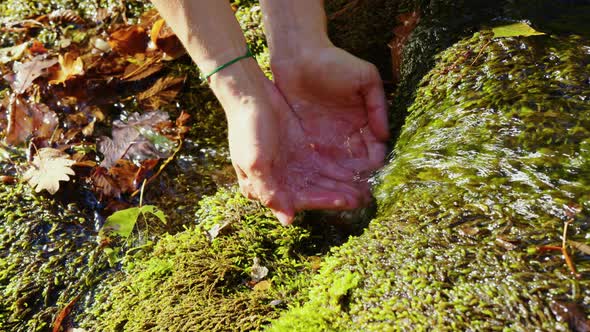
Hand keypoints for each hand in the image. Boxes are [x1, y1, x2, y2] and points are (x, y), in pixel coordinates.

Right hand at [211, 57, 385, 224]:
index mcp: (264, 188)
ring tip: (364, 188)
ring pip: (320, 180)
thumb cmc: (248, 129)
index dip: (323, 201)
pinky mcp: (301, 151)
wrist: (251, 95)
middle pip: (313, 193)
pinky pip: (322, 165)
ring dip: (340, 185)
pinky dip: (337, 170)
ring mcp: (291, 166)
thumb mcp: (256, 162)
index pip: (299, 201)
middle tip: (364, 198)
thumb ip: (270, 192)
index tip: (346, 200)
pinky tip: (354, 173)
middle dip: (337, 195)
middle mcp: (280, 181)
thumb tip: (288, 221)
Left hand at [270, 46, 388, 200]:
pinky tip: (324, 186)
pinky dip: (321, 174)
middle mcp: (346, 133)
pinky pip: (316, 160)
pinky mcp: (306, 139)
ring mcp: (326, 137)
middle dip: (360, 179)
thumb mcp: (365, 78)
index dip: (377, 163)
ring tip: (346, 198)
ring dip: (342, 182)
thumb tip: (386, 136)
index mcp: (363, 120)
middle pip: (356, 162)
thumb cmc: (334, 62)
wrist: (299, 55)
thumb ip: (378, 105)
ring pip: (337, 166)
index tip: (378, 176)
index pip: (374, 148)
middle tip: (363, 196)